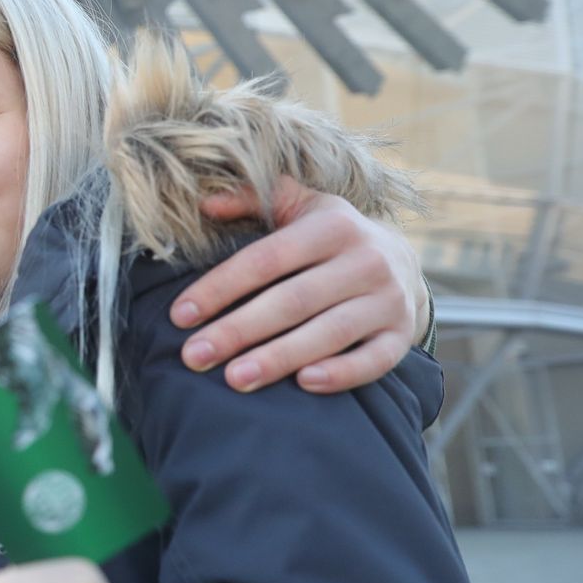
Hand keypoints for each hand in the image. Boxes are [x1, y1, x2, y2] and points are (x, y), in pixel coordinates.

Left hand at [172, 176, 426, 392]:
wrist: (402, 261)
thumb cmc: (329, 236)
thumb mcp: (297, 205)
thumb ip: (251, 198)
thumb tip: (205, 203)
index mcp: (332, 226)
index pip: (266, 259)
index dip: (221, 287)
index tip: (180, 316)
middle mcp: (365, 260)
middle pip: (293, 300)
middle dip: (239, 330)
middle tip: (194, 356)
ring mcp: (387, 300)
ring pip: (330, 333)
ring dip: (279, 358)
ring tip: (235, 379)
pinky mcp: (400, 334)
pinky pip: (374, 360)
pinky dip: (341, 373)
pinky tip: (303, 384)